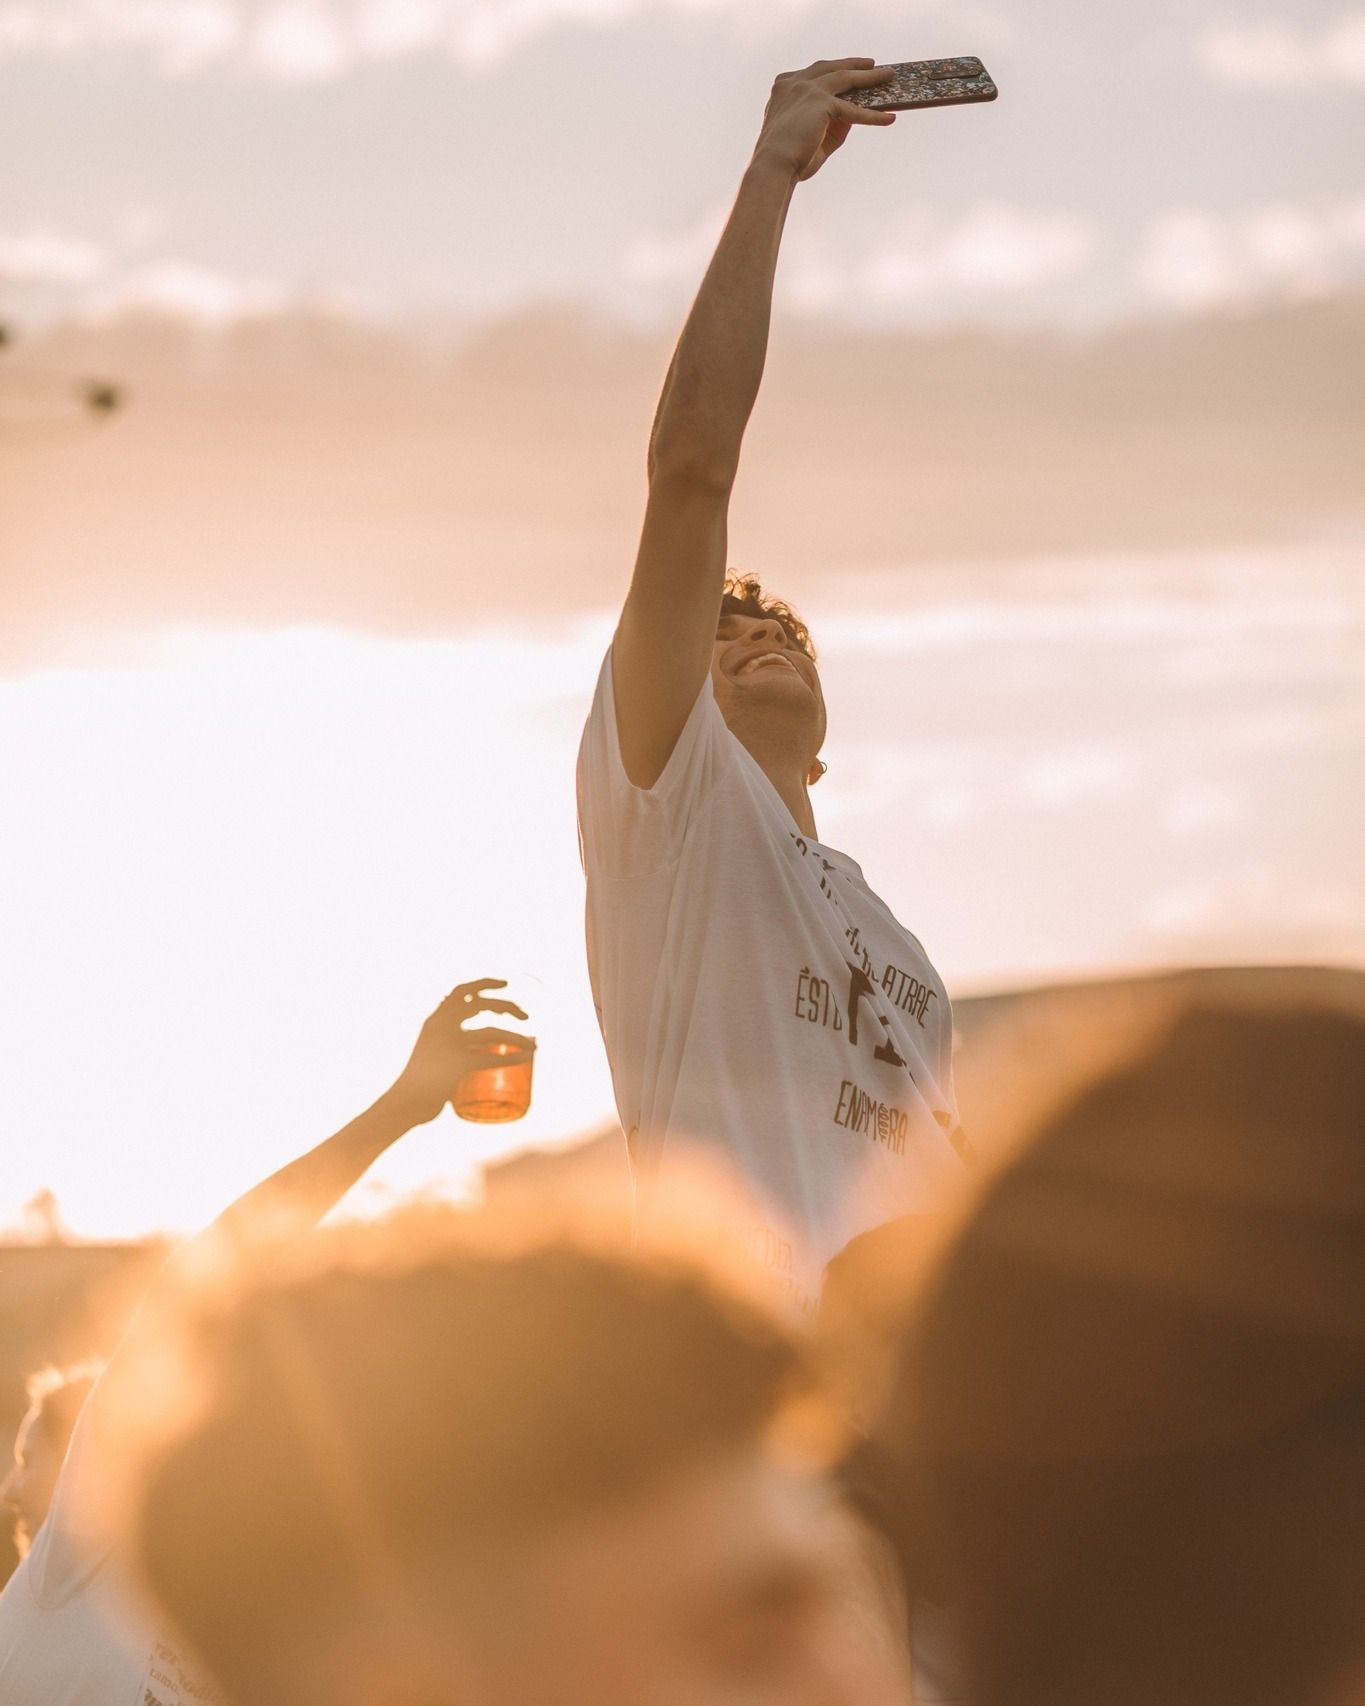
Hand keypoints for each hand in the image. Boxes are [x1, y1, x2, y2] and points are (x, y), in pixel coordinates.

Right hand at [389, 979, 529, 1126]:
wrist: (404, 1103)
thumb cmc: (421, 1082)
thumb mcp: (432, 1053)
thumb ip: (454, 1047)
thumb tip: (485, 1049)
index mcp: (434, 1020)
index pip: (460, 991)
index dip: (484, 982)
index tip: (505, 983)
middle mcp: (440, 1026)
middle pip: (481, 1004)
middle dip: (507, 1005)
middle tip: (526, 1016)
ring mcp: (448, 1045)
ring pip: (490, 1032)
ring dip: (516, 1037)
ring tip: (533, 1045)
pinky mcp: (455, 1066)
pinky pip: (490, 1059)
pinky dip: (511, 1058)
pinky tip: (525, 1058)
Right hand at [753, 59, 895, 183]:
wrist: (772, 167)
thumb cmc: (787, 158)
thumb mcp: (808, 134)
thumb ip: (830, 122)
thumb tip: (855, 114)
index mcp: (783, 88)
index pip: (812, 74)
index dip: (831, 70)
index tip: (844, 68)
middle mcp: (794, 83)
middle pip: (830, 68)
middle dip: (852, 64)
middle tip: (870, 64)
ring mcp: (807, 89)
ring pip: (845, 77)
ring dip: (869, 76)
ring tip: (887, 76)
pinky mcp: (821, 103)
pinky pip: (854, 110)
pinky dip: (873, 116)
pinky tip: (889, 119)